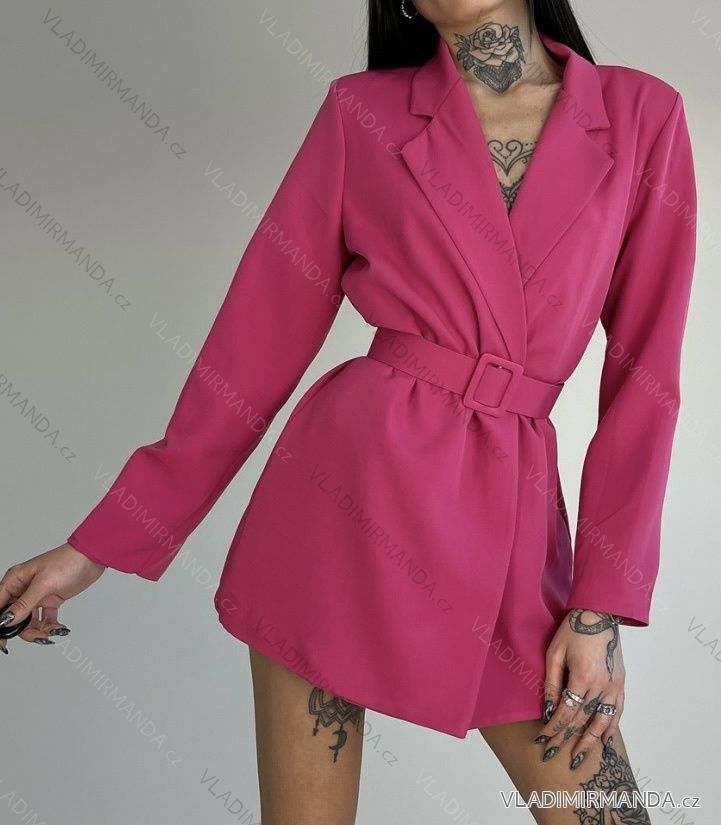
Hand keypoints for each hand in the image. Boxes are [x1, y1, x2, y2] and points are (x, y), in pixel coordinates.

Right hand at [0, 543, 105, 652]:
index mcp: (14, 581)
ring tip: (51, 631)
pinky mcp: (50, 600)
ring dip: (39, 630)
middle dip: (23, 630)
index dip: (0, 623)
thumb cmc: (67, 561)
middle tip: (38, 636)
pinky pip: (44, 619)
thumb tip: (7, 620)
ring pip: (29, 621)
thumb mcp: (44, 583)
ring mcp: (37, 595)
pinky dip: (50, 626)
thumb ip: (25, 603)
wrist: (92, 557)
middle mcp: (23, 589)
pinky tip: (59, 628)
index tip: (3, 641)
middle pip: (13, 618)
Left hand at [534, 608, 624, 769]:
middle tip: (553, 756)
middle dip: (566, 741)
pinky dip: (611, 728)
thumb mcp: (554, 653)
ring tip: (579, 758)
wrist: (599, 614)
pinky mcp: (620, 683)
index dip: (553, 729)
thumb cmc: (572, 630)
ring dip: (590, 742)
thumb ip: (551, 683)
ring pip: (602, 721)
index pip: (566, 712)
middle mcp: (601, 685)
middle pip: (582, 721)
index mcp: (583, 677)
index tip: (542, 741)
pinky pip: (617, 711)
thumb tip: (547, 711)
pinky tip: (604, 741)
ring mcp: (614, 685)